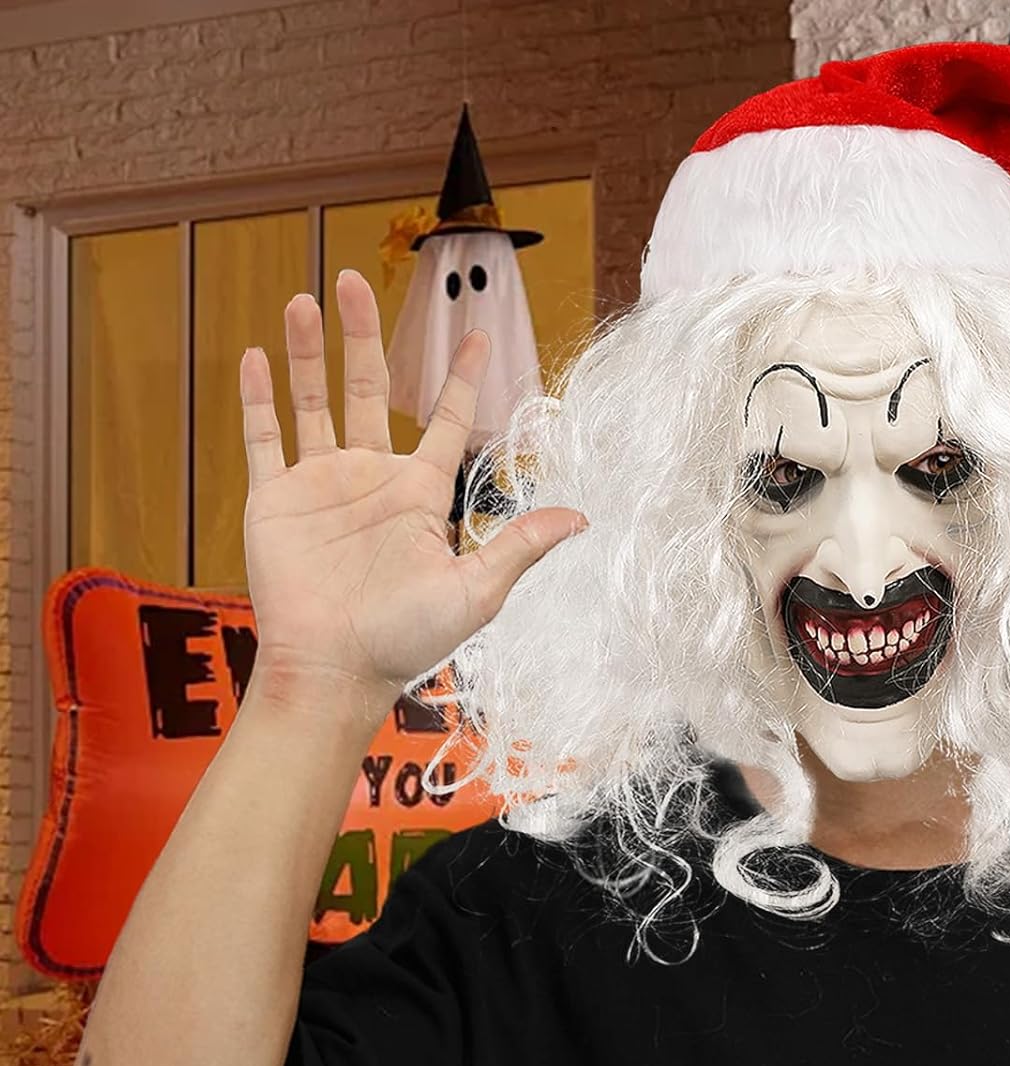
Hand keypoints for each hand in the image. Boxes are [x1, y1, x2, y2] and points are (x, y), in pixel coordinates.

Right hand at [240, 269, 586, 709]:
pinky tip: (256, 355)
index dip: (457, 378)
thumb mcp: (477, 590)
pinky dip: (259, 399)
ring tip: (302, 298)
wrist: (335, 669)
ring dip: (306, 351)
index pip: (443, 421)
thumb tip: (582, 517)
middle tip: (356, 279)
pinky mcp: (275, 500)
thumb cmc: (407, 638)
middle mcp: (370, 479)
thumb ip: (521, 545)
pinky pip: (264, 439)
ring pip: (312, 401)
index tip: (472, 332)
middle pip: (368, 390)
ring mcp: (320, 486)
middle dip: (363, 336)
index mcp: (419, 495)